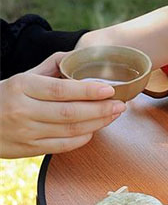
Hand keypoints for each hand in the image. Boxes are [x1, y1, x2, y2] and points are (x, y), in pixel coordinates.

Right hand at [0, 53, 125, 158]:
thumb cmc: (7, 96)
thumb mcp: (23, 76)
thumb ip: (52, 65)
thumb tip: (80, 55)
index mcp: (22, 87)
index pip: (60, 90)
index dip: (87, 91)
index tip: (109, 89)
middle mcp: (23, 110)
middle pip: (70, 113)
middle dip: (100, 110)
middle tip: (120, 105)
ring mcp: (26, 132)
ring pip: (70, 131)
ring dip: (97, 124)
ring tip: (113, 115)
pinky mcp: (30, 149)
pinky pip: (63, 146)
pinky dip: (83, 138)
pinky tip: (95, 129)